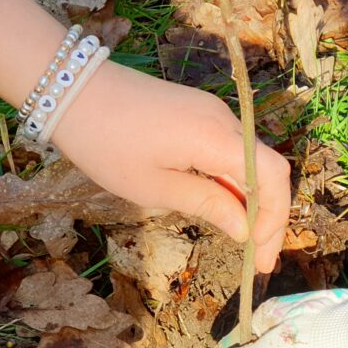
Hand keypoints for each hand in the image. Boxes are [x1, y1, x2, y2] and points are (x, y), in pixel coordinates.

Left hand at [52, 62, 290, 272]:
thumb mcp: (153, 187)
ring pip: (251, 161)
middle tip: (259, 259)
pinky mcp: (199, 112)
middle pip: (268, 169)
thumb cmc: (105, 143)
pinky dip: (235, 182)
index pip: (272, 177)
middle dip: (270, 217)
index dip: (275, 219)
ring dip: (254, 201)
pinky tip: (224, 207)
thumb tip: (244, 229)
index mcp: (215, 138)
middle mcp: (224, 120)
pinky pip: (231, 151)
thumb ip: (206, 205)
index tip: (261, 256)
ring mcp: (213, 112)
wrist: (72, 88)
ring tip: (245, 240)